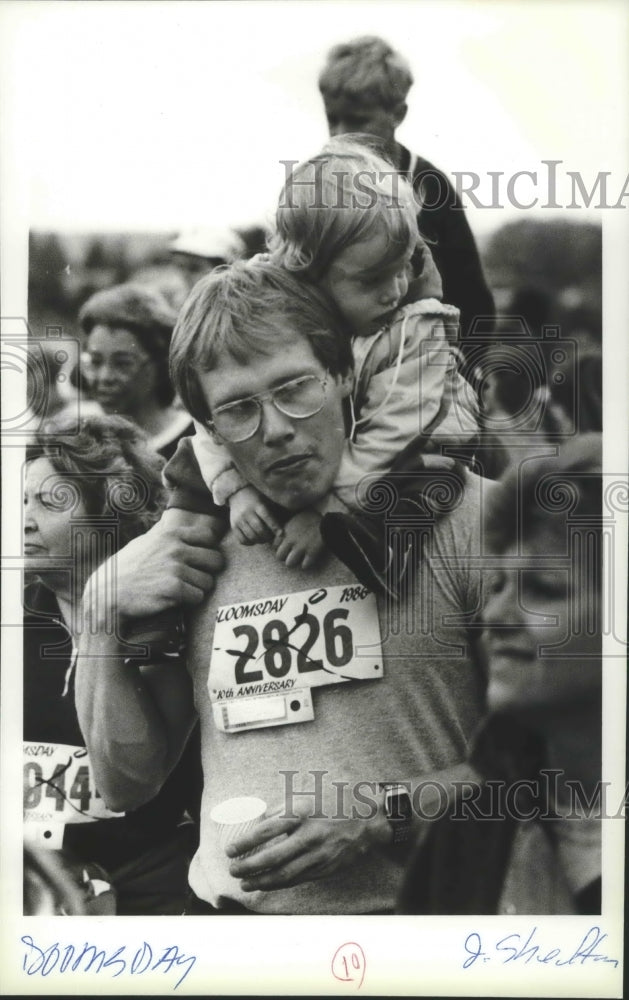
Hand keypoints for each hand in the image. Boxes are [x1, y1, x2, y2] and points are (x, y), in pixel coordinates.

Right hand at [84, 509, 225, 627]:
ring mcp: (176, 568)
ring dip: (197, 589)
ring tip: (180, 591)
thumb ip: (163, 534)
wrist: (108, 593)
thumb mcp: (144, 542)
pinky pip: (198, 597)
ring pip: (208, 582)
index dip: (207, 551)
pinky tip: (175, 599)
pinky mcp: (174, 588)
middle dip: (208, 572)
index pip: (209, 538)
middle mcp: (176, 548)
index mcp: (171, 535)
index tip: (199, 561)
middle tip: (194, 579)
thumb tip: (173, 523)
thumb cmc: (127, 568)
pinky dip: (190, 602)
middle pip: (216, 560)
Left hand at [225, 798, 390, 891]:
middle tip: (233, 869)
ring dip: (260, 881)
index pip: (265, 831)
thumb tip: (260, 821)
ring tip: (244, 883)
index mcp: (302, 813)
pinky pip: (297, 880)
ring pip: (283, 874)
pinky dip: (278, 884)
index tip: (230, 850)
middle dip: (247, 866)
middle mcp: (309, 836)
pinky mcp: (326, 868)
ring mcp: (318, 855)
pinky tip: (266, 884)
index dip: (244, 843)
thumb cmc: (337, 802)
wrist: (370, 819)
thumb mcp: (309, 795)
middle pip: (271, 857)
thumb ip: (284, 808)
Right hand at [230, 486, 281, 544]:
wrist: (237, 494)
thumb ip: (272, 513)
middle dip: (268, 536)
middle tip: (271, 537)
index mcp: (258, 504)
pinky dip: (249, 543)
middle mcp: (247, 512)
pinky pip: (242, 539)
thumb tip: (282, 529)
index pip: (267, 518)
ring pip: (251, 536)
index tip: (281, 534)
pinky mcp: (233, 526)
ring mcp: (239, 520)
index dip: (275, 527)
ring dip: (260, 541)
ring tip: (263, 539)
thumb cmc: (256, 498)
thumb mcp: (265, 500)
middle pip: (259, 529)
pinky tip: (254, 540)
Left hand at [273, 509, 324, 568]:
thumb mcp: (296, 518)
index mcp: (286, 530)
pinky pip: (304, 566)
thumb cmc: (314, 517)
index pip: (274, 545)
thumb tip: (282, 534)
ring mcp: (301, 548)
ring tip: (300, 558)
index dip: (281, 547)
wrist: (328, 520)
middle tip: (292, 555)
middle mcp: (291, 540)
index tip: (287, 547)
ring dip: (294, 562)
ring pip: (289, 563)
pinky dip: (307, 564)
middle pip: (279, 556)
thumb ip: (288, 527)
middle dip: (285, 557)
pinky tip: (310, 559)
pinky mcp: (312, 553)